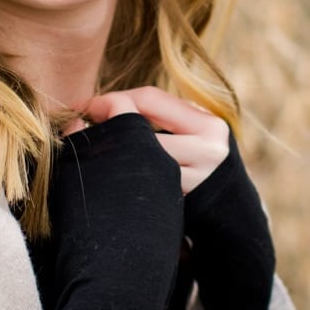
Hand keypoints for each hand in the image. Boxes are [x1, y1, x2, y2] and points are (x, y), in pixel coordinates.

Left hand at [80, 86, 229, 194]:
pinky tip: (111, 175)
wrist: (229, 211)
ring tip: (93, 151)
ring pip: (136, 159)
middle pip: (138, 130)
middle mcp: (207, 151)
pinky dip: (123, 177)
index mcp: (209, 125)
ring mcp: (195, 181)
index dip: (115, 98)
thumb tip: (109, 102)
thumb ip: (166, 114)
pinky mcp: (181, 204)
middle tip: (81, 127)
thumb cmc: (203, 160)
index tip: (89, 104)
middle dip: (107, 127)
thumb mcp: (197, 130)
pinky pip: (142, 185)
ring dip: (111, 153)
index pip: (151, 98)